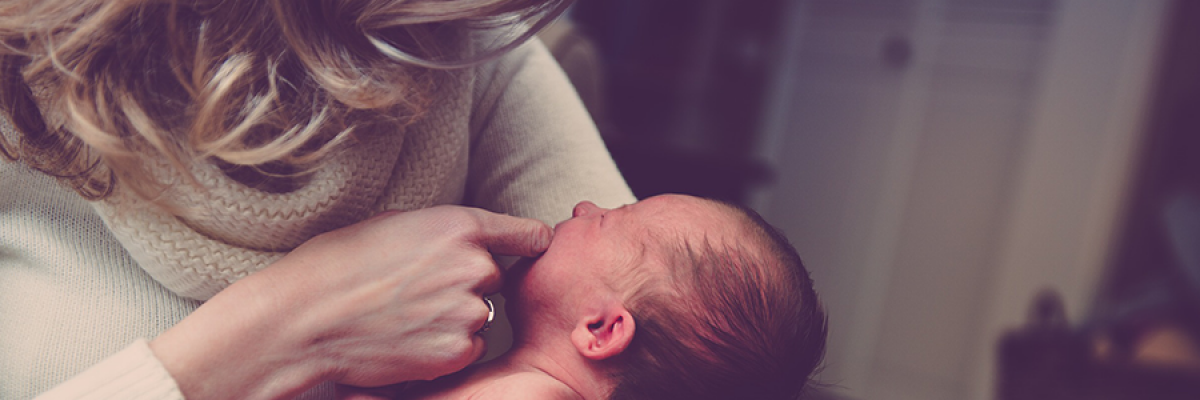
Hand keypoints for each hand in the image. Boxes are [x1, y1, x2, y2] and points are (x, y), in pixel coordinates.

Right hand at [149, 206, 551, 399]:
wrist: (304, 318)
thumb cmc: (337, 263)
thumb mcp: (394, 223)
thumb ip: (444, 231)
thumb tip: (471, 237)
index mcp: (460, 225)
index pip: (527, 233)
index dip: (529, 242)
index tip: (531, 247)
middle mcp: (474, 266)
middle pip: (494, 276)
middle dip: (468, 282)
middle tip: (420, 288)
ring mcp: (468, 311)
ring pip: (481, 313)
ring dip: (456, 316)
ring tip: (406, 314)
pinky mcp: (457, 351)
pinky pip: (469, 347)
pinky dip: (447, 346)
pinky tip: (409, 338)